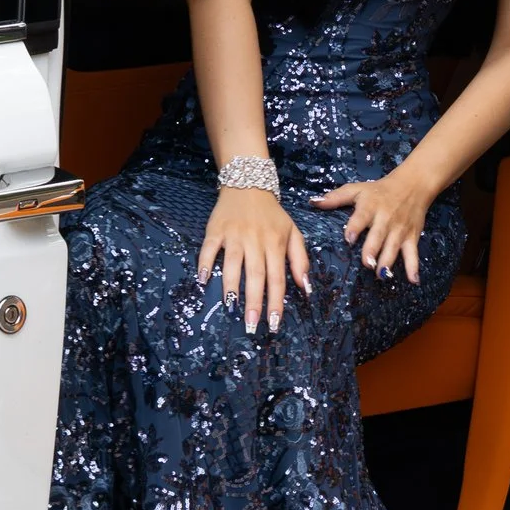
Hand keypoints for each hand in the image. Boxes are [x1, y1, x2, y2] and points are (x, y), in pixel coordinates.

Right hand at [197, 187, 311, 334]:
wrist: (248, 183)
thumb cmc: (272, 215)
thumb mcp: (293, 232)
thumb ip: (300, 260)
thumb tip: (306, 288)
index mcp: (276, 243)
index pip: (277, 278)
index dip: (275, 302)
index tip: (273, 323)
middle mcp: (255, 240)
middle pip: (255, 275)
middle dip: (254, 302)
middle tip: (250, 326)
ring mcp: (234, 235)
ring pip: (232, 263)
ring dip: (231, 287)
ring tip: (231, 309)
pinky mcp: (215, 229)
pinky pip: (209, 248)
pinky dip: (205, 263)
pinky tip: (203, 280)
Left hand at [313, 170, 436, 284]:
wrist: (412, 186)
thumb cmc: (378, 191)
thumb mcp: (357, 189)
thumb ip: (336, 198)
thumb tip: (313, 202)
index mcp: (370, 207)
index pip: (361, 217)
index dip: (355, 227)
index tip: (349, 238)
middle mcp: (385, 219)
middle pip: (378, 236)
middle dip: (373, 250)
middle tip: (366, 264)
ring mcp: (399, 230)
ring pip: (394, 246)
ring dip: (388, 261)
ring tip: (381, 275)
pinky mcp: (411, 237)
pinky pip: (412, 253)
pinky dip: (413, 267)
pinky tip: (412, 280)